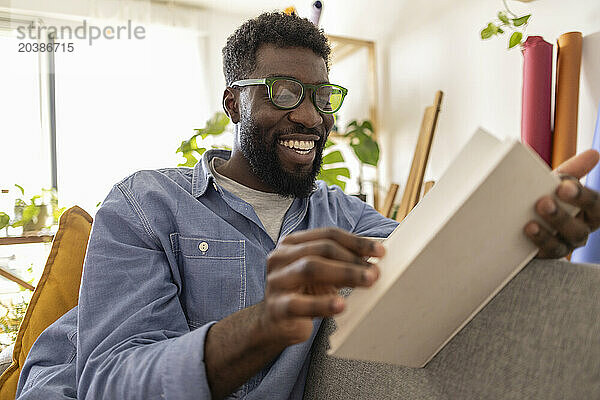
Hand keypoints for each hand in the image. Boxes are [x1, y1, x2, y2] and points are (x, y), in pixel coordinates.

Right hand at [261, 227, 384, 345]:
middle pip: (321, 249)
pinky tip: (341, 305)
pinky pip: (299, 303)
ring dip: (344, 273)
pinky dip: (322, 303)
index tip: (380, 252)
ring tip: (367, 282)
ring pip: (310, 268)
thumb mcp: (321, 274)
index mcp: (292, 244)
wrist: (274, 324)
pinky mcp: (276, 307)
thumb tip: (375, 261)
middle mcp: (280, 257)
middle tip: (375, 271)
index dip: (356, 241)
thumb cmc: (303, 294)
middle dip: (352, 259)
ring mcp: (276, 281)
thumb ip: (341, 263)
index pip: (328, 234)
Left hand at [525, 149, 599, 257]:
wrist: (518, 216)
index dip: (582, 196)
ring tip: (531, 222)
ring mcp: (564, 246)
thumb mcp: (555, 184)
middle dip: (561, 216)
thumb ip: (572, 171)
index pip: (595, 205)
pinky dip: (537, 242)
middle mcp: (581, 231)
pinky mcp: (546, 254)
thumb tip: (594, 154)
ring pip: (563, 245)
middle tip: (543, 202)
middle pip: (579, 229)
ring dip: (546, 233)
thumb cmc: (544, 196)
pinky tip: (527, 231)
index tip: (564, 186)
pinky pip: (545, 253)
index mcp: (590, 212)